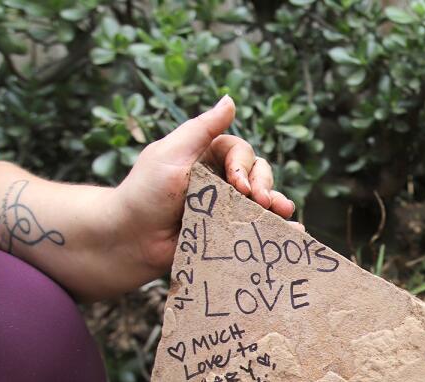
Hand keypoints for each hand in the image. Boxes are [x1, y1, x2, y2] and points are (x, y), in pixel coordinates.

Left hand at [112, 95, 297, 283]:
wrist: (132, 240)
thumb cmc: (145, 193)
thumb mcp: (172, 153)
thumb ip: (202, 127)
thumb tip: (231, 99)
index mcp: (208, 157)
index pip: (242, 153)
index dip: (244, 167)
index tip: (238, 184)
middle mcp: (221, 181)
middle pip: (259, 175)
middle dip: (264, 185)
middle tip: (259, 201)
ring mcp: (227, 210)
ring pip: (264, 202)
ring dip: (278, 204)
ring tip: (284, 214)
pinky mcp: (229, 235)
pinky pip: (259, 229)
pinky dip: (279, 229)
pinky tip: (292, 232)